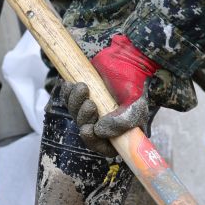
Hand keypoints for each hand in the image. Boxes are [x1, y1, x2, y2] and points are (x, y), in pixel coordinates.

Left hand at [53, 34, 160, 156]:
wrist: (127, 57)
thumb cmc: (135, 83)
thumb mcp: (136, 105)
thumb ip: (123, 122)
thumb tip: (99, 130)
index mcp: (120, 130)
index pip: (104, 147)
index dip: (93, 142)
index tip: (88, 130)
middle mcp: (105, 122)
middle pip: (86, 130)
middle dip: (83, 118)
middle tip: (89, 104)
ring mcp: (92, 108)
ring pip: (75, 114)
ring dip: (75, 103)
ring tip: (82, 87)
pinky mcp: (82, 94)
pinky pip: (68, 98)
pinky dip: (67, 93)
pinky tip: (70, 84)